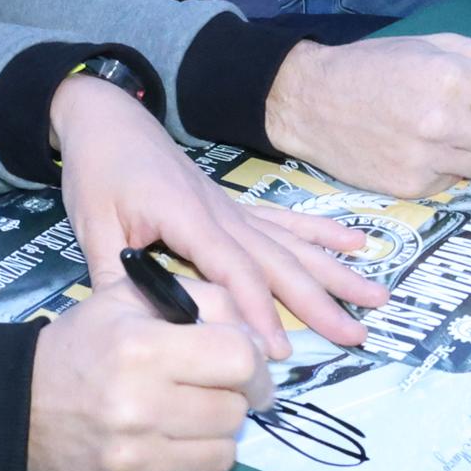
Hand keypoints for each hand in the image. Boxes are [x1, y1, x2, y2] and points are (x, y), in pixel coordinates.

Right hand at [25, 275, 270, 470]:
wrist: (16, 408)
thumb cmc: (82, 344)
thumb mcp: (131, 298)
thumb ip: (202, 299)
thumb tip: (261, 339)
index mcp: (142, 349)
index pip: (239, 359)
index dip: (256, 362)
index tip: (251, 368)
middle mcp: (139, 409)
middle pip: (234, 411)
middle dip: (231, 397)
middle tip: (209, 390)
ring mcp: (134, 461)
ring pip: (222, 455)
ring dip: (212, 435)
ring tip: (183, 418)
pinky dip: (183, 466)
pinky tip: (156, 445)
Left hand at [52, 75, 380, 355]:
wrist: (108, 119)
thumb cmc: (99, 171)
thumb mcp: (93, 226)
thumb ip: (117, 278)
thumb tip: (141, 328)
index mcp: (189, 218)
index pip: (234, 270)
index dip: (258, 311)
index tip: (279, 351)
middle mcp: (223, 213)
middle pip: (279, 261)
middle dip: (320, 301)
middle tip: (358, 334)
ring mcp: (234, 208)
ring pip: (293, 244)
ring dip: (335, 272)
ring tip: (377, 295)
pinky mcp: (235, 205)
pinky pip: (286, 221)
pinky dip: (321, 232)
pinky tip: (356, 242)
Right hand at [264, 32, 470, 200]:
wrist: (312, 101)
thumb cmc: (376, 66)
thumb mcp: (434, 43)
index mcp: (454, 78)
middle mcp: (444, 122)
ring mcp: (427, 159)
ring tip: (459, 134)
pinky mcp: (412, 187)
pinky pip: (459, 181)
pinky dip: (454, 167)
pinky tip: (428, 149)